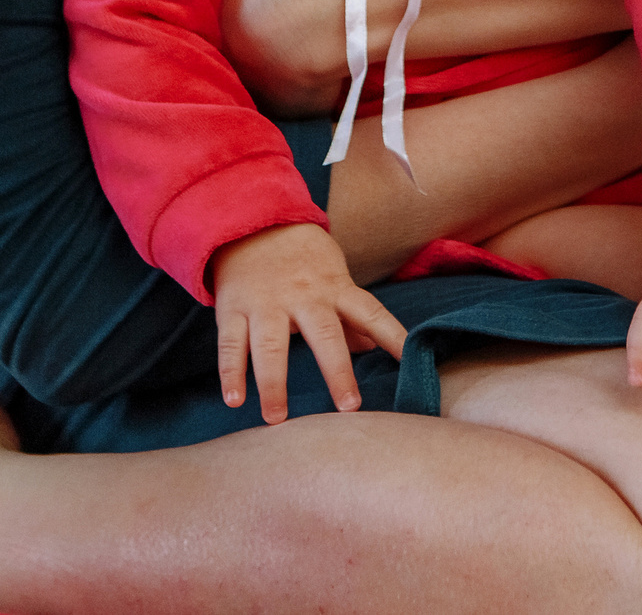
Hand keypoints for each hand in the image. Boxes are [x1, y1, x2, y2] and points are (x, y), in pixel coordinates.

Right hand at [212, 222, 407, 422]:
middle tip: (350, 407)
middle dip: (337, 370)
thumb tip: (373, 349)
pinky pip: (231, 343)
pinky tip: (234, 400)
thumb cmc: (303, 261)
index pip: (371, 313)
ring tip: (276, 418)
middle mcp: (302, 296)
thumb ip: (351, 317)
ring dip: (273, 383)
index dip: (393, 335)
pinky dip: (231, 372)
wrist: (252, 223)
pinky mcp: (233, 308)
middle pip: (323, 334)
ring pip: (270, 344)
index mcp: (334, 288)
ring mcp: (266, 303)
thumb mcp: (334, 279)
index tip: (411, 360)